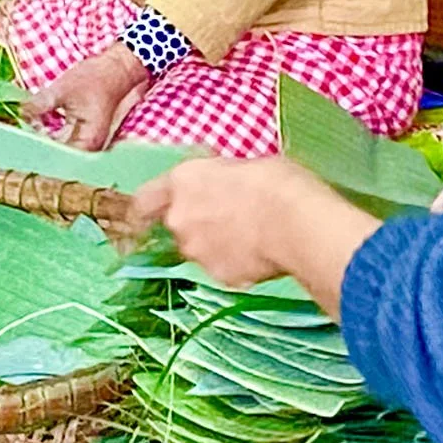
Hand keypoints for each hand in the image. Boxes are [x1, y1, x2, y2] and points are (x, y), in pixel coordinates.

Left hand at [23, 42, 150, 150]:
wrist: (117, 68)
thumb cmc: (95, 78)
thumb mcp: (62, 90)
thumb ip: (38, 105)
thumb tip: (18, 115)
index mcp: (87, 141)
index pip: (55, 157)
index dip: (34, 152)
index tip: (15, 145)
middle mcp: (90, 148)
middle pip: (58, 156)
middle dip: (36, 147)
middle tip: (13, 140)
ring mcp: (89, 142)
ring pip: (60, 149)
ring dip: (42, 142)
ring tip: (22, 134)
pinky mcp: (85, 135)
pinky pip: (65, 141)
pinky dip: (51, 136)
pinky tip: (36, 129)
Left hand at [131, 157, 382, 312]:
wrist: (298, 223)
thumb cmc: (276, 181)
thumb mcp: (241, 165)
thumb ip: (217, 179)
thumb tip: (220, 185)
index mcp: (183, 181)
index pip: (144, 199)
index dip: (150, 205)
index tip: (156, 208)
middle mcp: (180, 218)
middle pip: (177, 224)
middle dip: (197, 222)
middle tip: (229, 215)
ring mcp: (197, 252)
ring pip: (199, 249)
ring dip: (215, 244)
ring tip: (251, 235)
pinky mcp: (219, 277)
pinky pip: (222, 268)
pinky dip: (236, 263)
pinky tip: (261, 253)